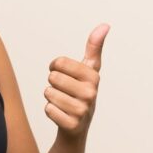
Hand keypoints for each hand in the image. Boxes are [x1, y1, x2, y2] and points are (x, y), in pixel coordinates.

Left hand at [43, 24, 108, 139]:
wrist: (77, 127)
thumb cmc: (81, 92)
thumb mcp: (89, 70)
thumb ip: (94, 47)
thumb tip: (105, 25)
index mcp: (94, 77)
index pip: (59, 63)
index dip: (55, 67)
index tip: (62, 73)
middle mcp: (91, 93)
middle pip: (52, 77)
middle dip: (53, 84)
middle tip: (63, 91)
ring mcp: (83, 110)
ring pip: (48, 93)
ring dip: (51, 98)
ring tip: (63, 103)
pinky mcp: (72, 125)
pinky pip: (48, 109)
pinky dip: (50, 111)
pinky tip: (61, 114)